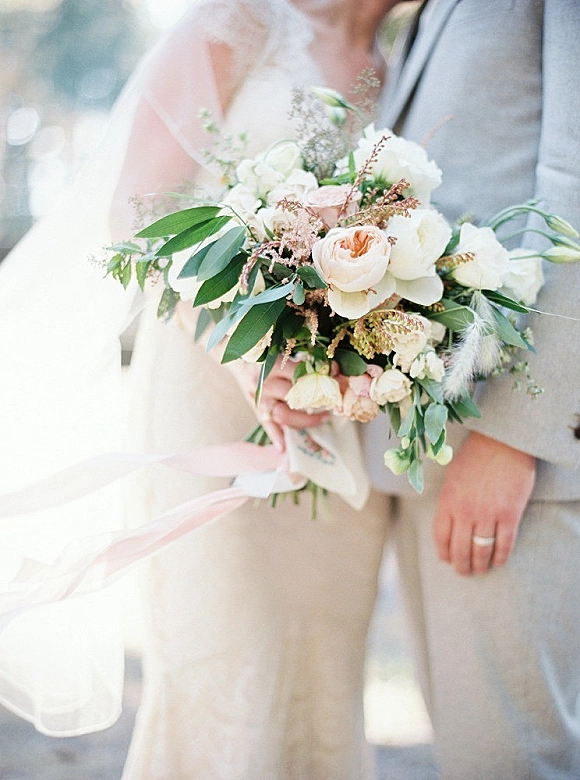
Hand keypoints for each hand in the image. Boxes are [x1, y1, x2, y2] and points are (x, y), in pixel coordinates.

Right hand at [230, 358, 329, 451]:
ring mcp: (261, 400)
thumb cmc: (268, 358)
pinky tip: (284, 447)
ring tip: (324, 418)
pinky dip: (276, 437)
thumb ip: (306, 362)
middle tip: (334, 402)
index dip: (320, 374)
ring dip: (306, 420)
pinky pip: (268, 426)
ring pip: (284, 415)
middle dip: (317, 400)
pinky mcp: (258, 411)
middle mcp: (266, 384)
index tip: (337, 373)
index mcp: (272, 366)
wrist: (242, 362)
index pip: (300, 372)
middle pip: (294, 396)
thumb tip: (335, 370)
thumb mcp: (283, 354)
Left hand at [433, 432, 535, 575]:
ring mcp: (488, 514)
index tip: (447, 560)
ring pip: (481, 551)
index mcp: (447, 501)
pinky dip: (500, 557)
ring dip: (480, 566)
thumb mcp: (452, 478)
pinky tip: (498, 561)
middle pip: (460, 550)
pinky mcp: (509, 514)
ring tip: (480, 570)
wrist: (503, 441)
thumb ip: (450, 502)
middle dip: (461, 566)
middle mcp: (465, 511)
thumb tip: (449, 526)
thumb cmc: (476, 456)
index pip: (441, 538)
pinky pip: (504, 544)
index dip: (444, 553)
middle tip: (464, 572)